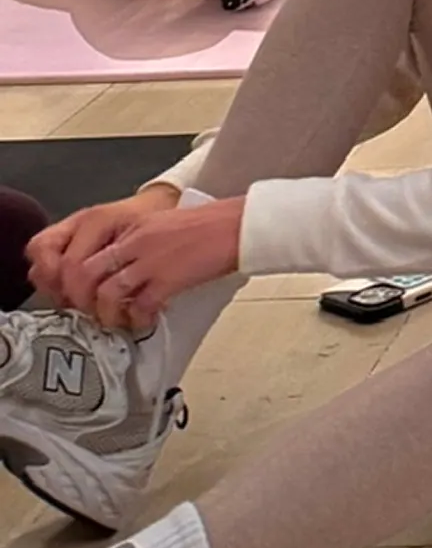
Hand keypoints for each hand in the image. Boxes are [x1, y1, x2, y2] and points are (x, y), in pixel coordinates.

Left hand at [77, 197, 243, 332]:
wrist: (240, 225)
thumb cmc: (211, 225)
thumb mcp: (164, 225)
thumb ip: (138, 243)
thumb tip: (122, 272)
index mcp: (133, 226)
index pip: (85, 252)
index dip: (75, 279)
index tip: (82, 294)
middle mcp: (135, 241)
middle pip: (84, 274)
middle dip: (82, 300)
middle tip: (92, 313)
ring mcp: (150, 260)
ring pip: (105, 293)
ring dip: (107, 315)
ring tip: (117, 322)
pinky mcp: (169, 278)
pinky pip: (139, 306)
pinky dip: (138, 319)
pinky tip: (146, 321)